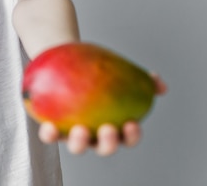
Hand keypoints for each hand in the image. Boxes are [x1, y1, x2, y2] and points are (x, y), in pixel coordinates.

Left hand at [38, 73, 166, 155]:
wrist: (63, 59)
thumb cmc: (94, 70)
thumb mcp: (117, 70)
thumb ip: (139, 79)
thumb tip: (157, 82)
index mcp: (113, 126)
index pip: (126, 138)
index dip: (131, 136)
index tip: (132, 124)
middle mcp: (94, 134)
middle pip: (103, 148)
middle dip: (108, 143)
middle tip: (107, 128)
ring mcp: (71, 133)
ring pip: (77, 146)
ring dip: (79, 143)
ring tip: (80, 129)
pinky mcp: (51, 128)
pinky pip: (49, 136)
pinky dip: (49, 134)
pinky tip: (49, 125)